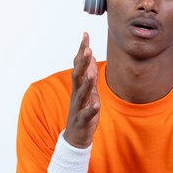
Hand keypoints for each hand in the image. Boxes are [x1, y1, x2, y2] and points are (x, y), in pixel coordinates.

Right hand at [63, 32, 99, 147]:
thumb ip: (88, 73)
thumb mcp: (88, 90)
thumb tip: (89, 55)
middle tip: (87, 49)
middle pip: (77, 75)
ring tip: (91, 73)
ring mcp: (78, 107)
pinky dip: (91, 109)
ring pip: (81, 94)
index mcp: (79, 86)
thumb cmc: (83, 111)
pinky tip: (96, 105)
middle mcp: (76, 94)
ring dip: (86, 83)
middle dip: (82, 62)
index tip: (85, 34)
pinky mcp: (82, 120)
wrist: (76, 137)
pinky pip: (86, 114)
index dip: (81, 50)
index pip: (79, 65)